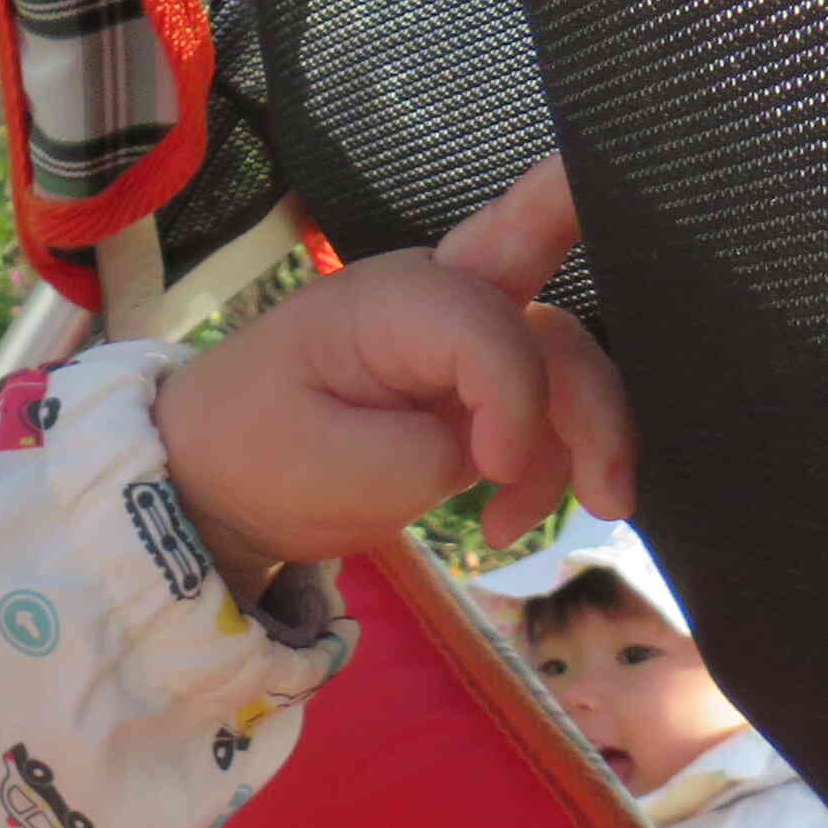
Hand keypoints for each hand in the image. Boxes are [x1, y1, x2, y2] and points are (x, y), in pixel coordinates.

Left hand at [152, 154, 632, 582]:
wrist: (217, 471)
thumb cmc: (254, 452)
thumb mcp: (325, 469)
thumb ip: (423, 457)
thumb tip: (494, 455)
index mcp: (393, 299)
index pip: (490, 323)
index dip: (515, 397)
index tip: (488, 473)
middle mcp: (443, 300)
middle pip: (552, 323)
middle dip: (596, 400)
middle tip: (610, 498)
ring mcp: (465, 343)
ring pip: (566, 371)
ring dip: (583, 446)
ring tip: (562, 524)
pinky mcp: (475, 390)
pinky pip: (545, 414)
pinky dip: (547, 470)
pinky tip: (504, 528)